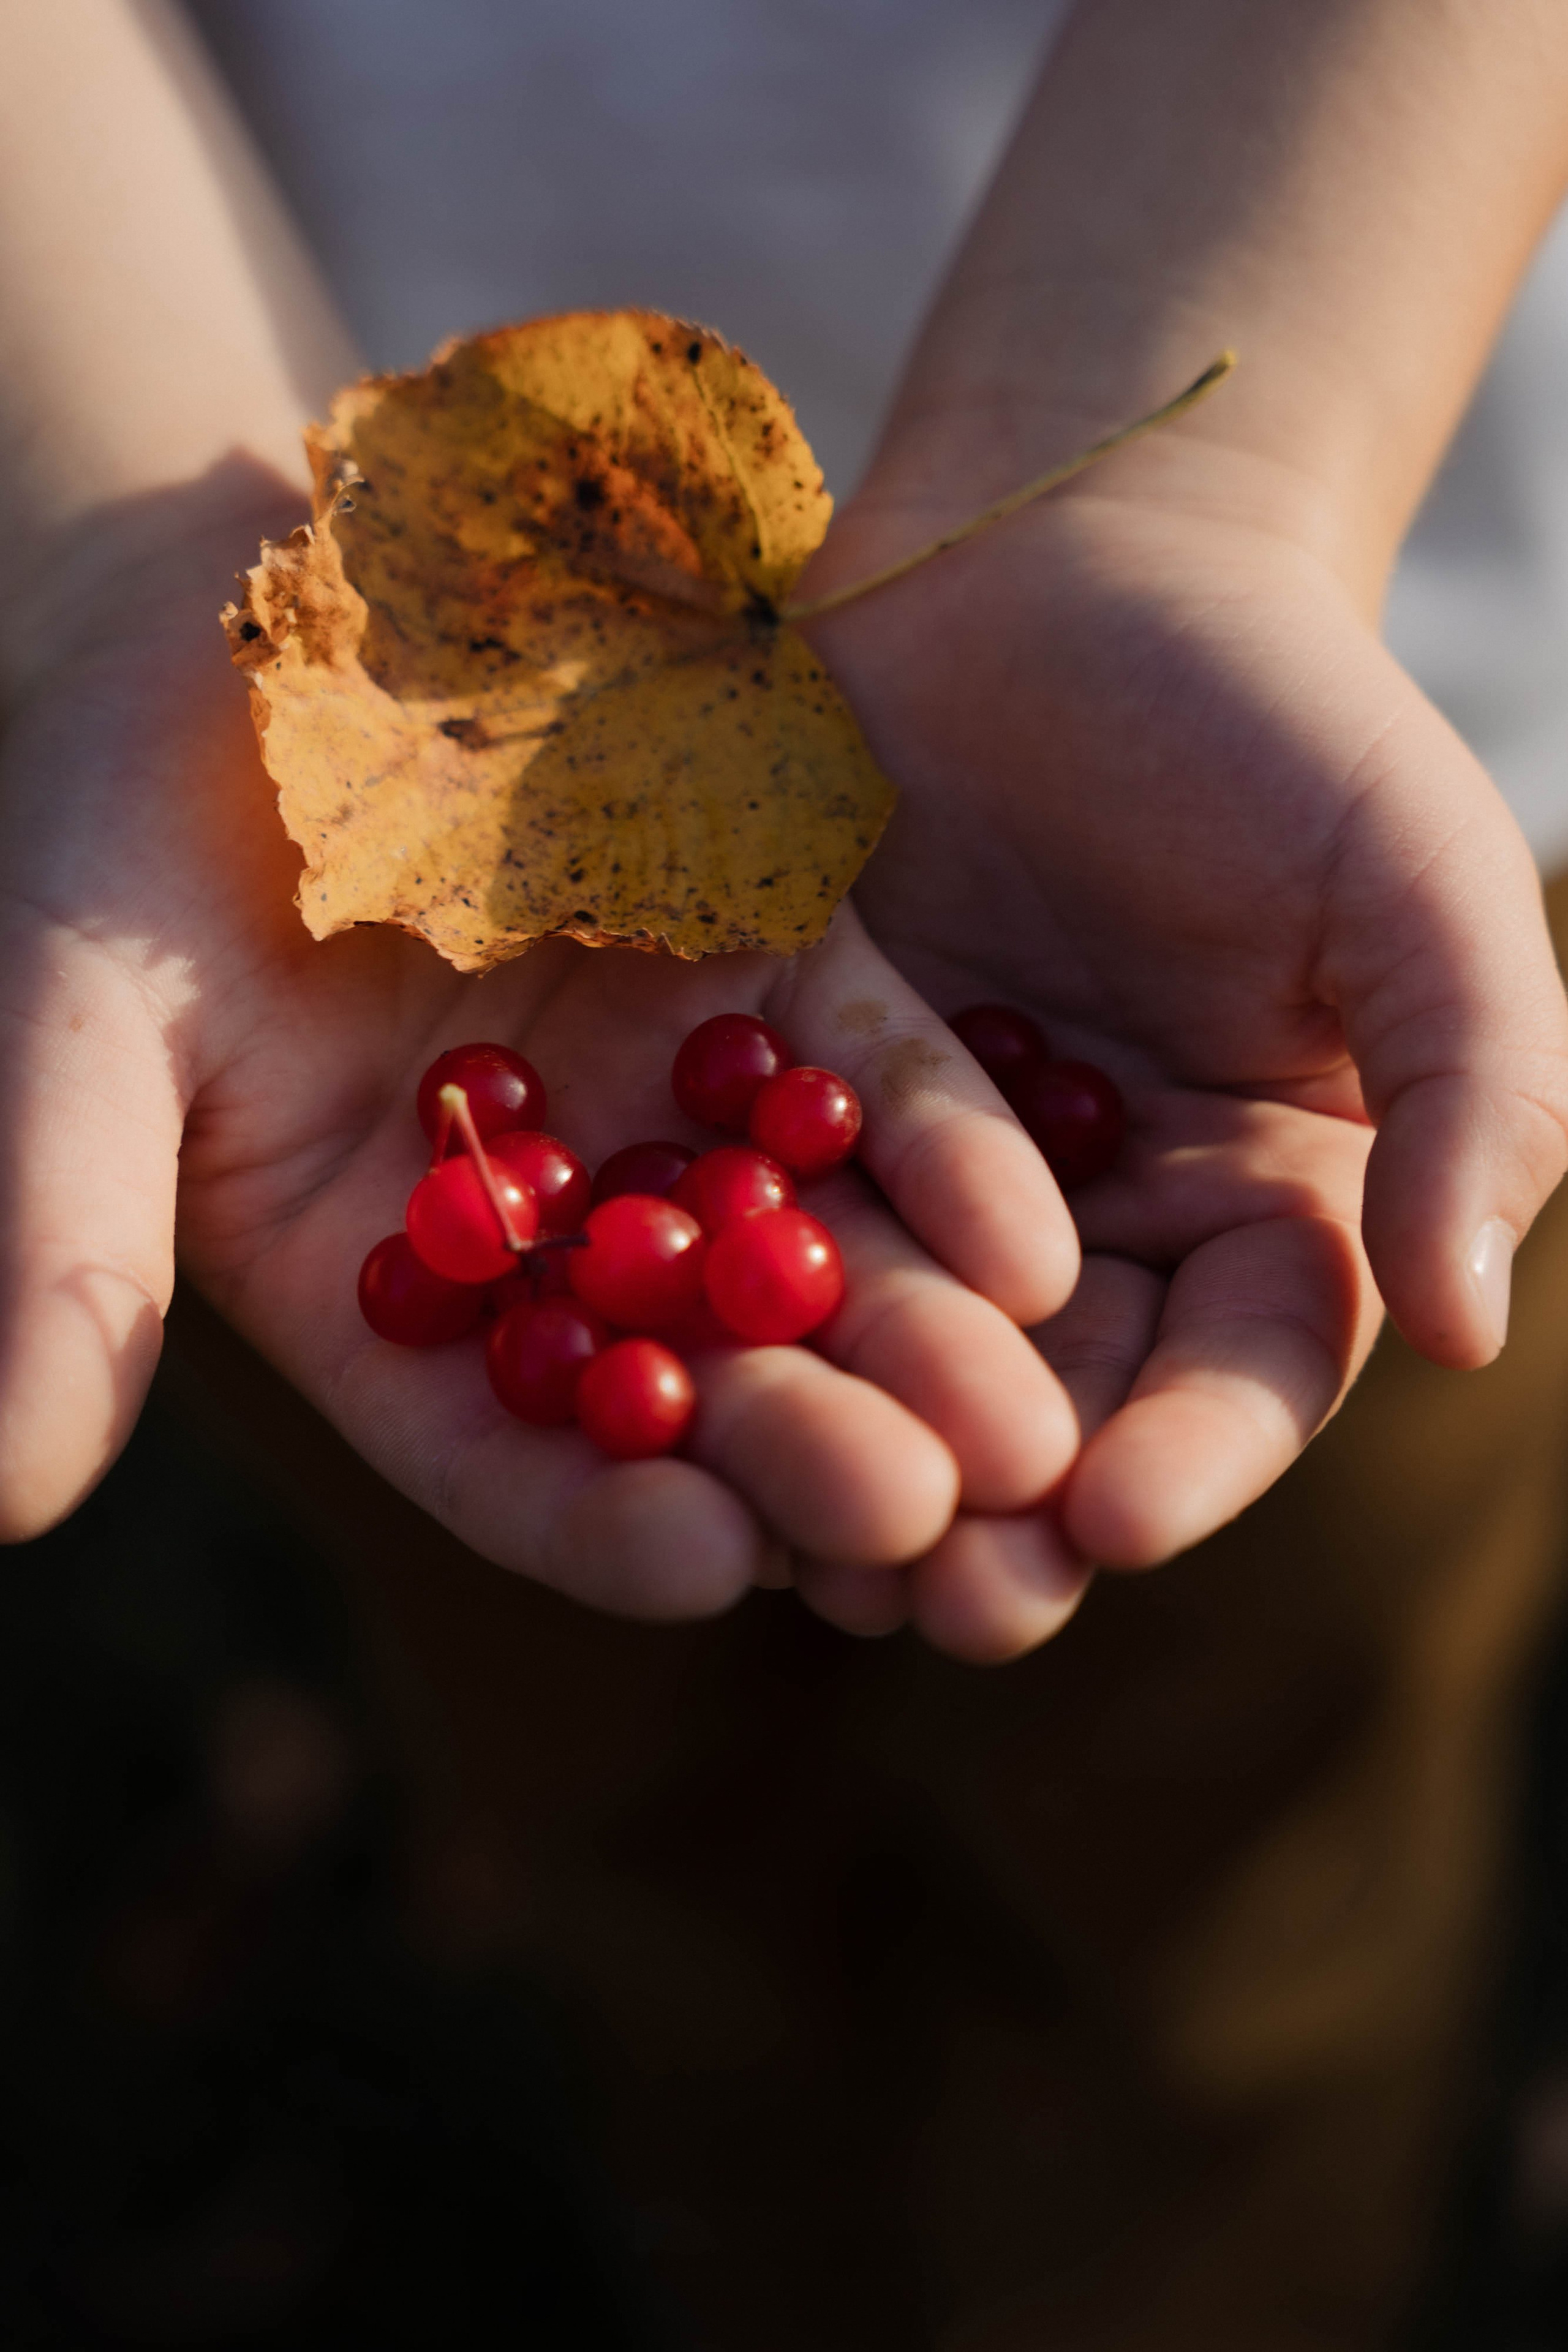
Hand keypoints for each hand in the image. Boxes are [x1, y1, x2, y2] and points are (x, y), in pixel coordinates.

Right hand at [0, 489, 1086, 1617]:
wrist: (241, 608)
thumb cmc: (114, 822)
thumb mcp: (72, 1027)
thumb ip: (65, 1247)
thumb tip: (5, 1499)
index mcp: (388, 1285)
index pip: (500, 1446)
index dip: (597, 1512)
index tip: (705, 1565)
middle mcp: (552, 1226)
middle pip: (693, 1377)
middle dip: (805, 1450)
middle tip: (926, 1527)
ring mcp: (672, 1098)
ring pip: (812, 1255)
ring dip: (924, 1343)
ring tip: (1030, 1429)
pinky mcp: (770, 967)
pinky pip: (877, 1080)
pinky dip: (952, 1154)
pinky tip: (1044, 1236)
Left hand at [797, 462, 1567, 1657]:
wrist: (1067, 557)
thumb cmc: (1279, 716)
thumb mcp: (1420, 892)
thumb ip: (1469, 1100)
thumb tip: (1468, 1331)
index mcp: (1259, 1199)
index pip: (1239, 1369)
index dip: (1191, 1455)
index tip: (1115, 1522)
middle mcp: (1093, 1219)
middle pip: (1053, 1398)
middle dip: (998, 1505)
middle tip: (941, 1598)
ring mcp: (929, 1170)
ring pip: (891, 1342)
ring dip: (848, 1442)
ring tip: (794, 1545)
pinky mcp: (790, 1091)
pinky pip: (751, 1216)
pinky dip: (715, 1301)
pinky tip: (666, 1393)